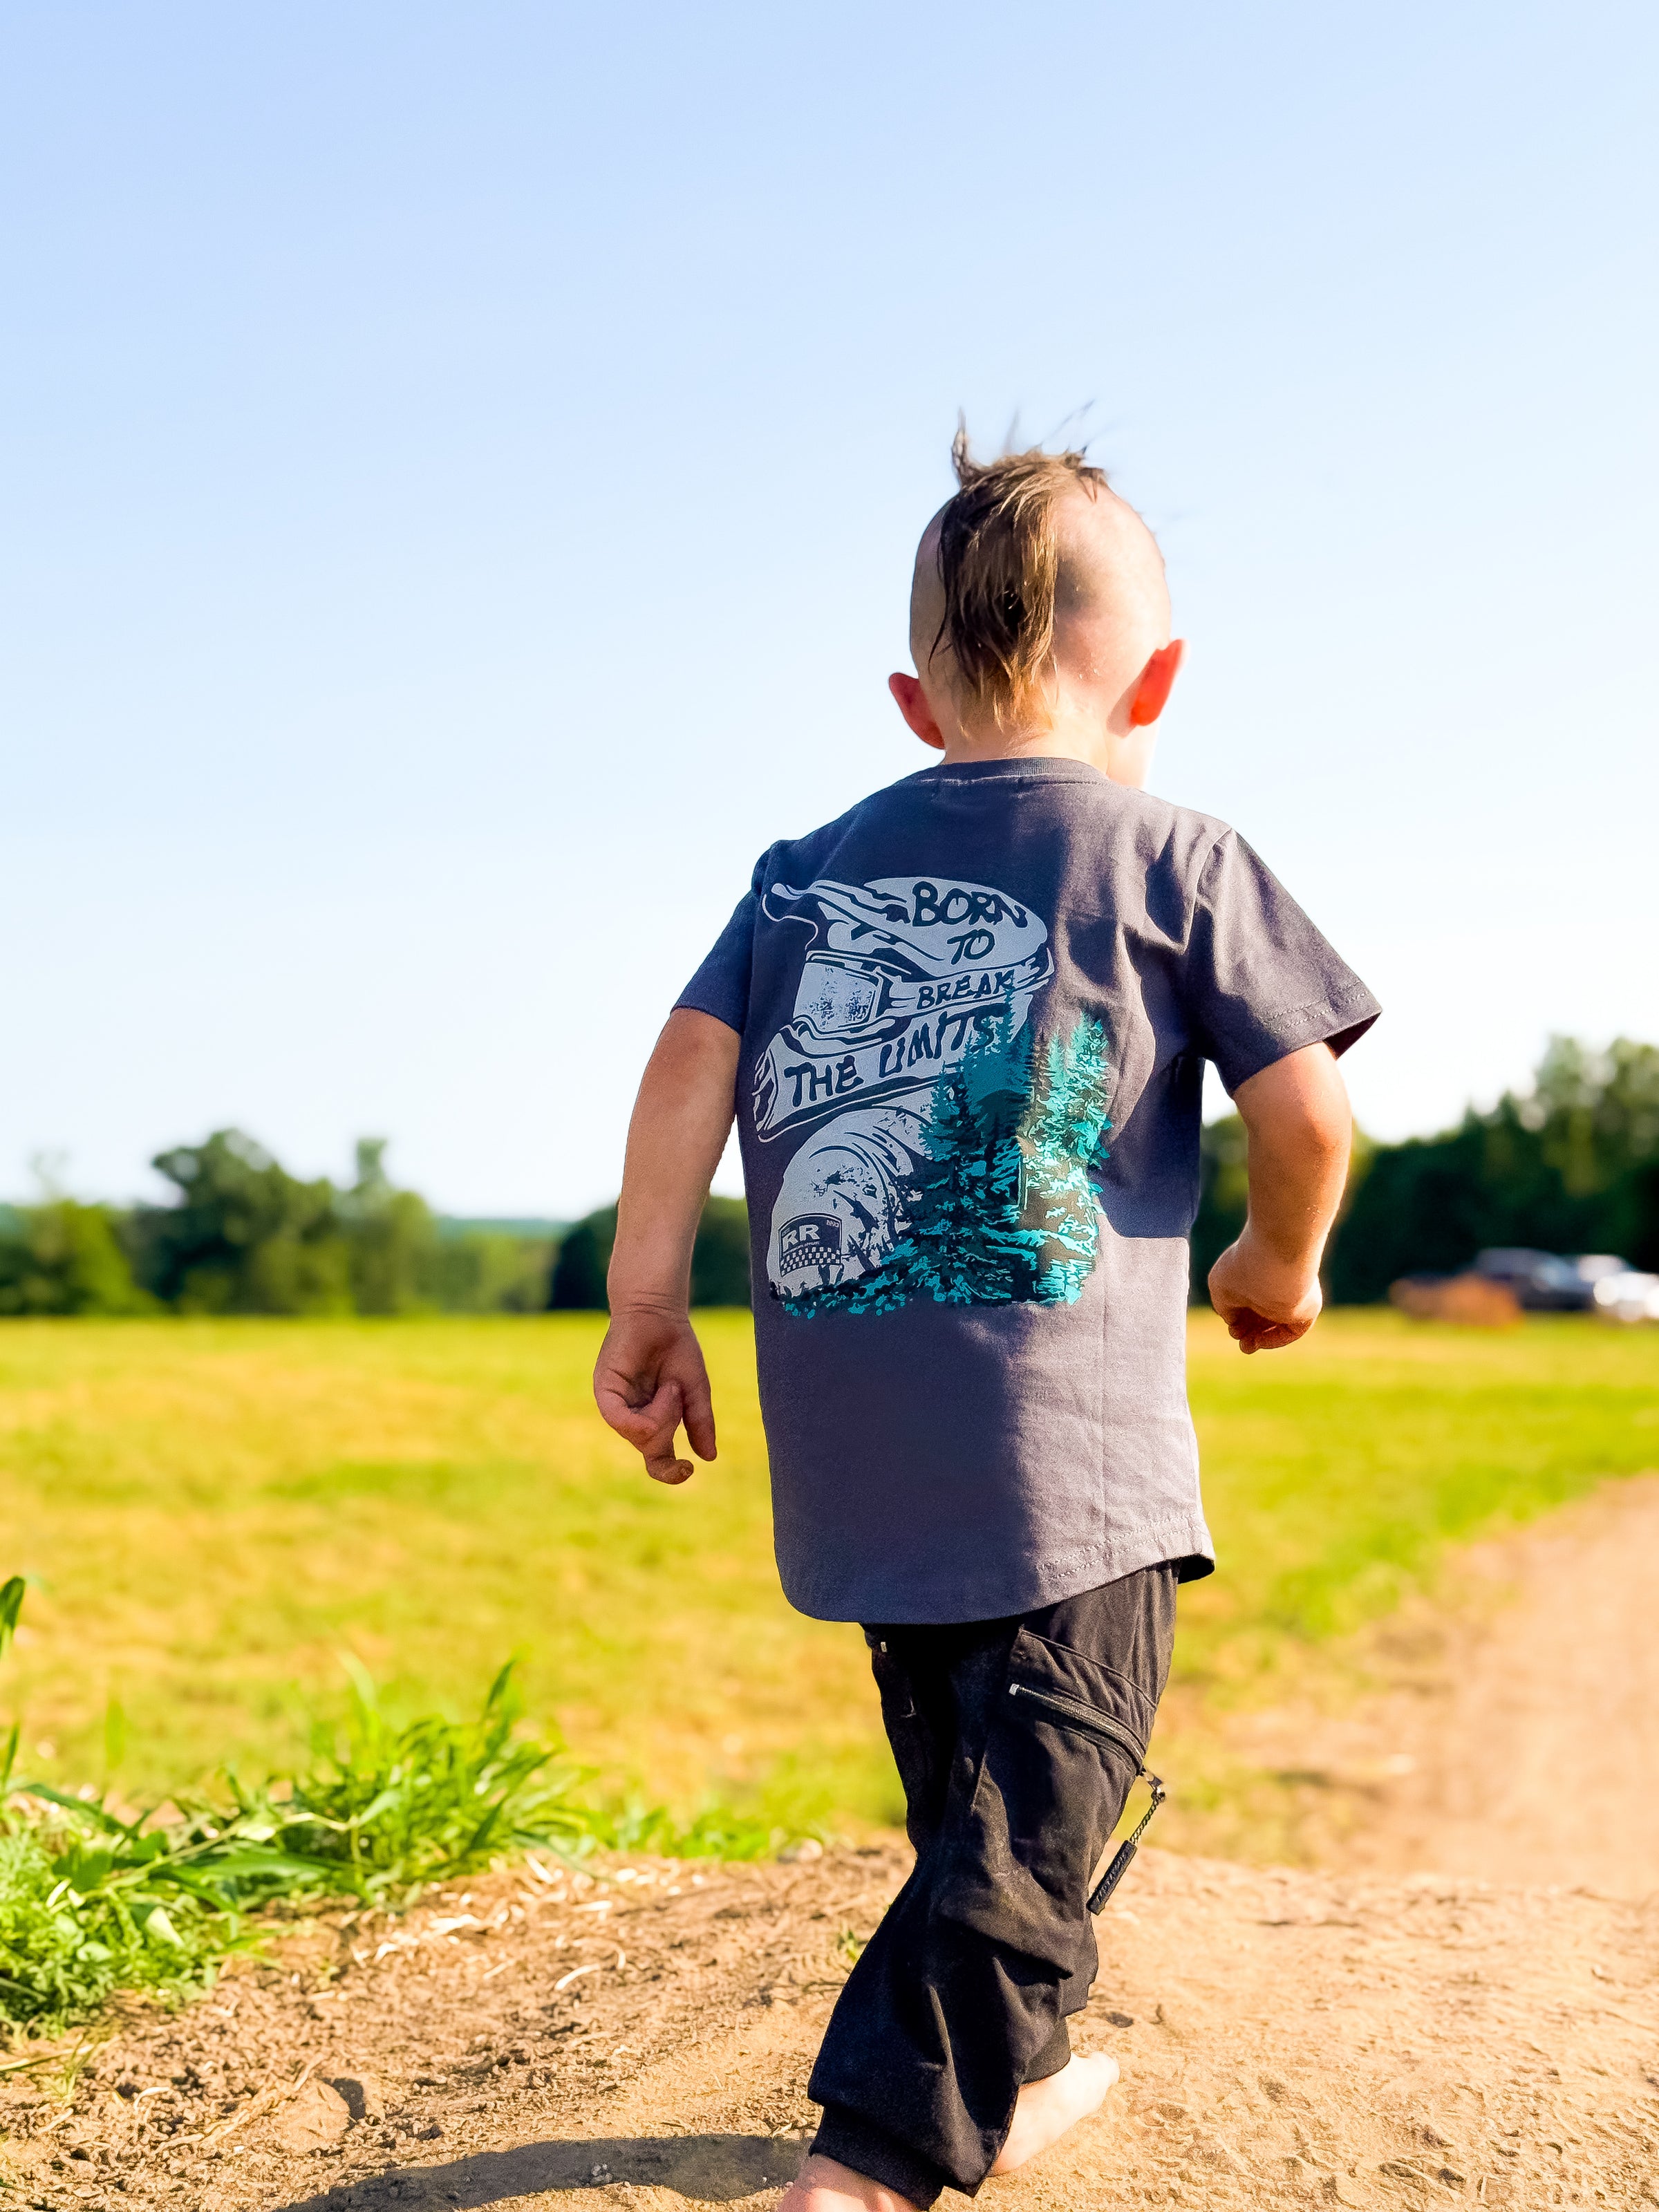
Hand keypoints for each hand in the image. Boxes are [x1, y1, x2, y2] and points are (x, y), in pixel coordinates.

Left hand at [593, 1304, 716, 1482]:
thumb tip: (709, 1458)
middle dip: (673, 1427)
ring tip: (670, 1386)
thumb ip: (699, 1423)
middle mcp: (630, 1417)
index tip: (688, 1469)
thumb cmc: (677, 1348)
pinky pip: (622, 1421)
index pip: (655, 1460)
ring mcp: (616, 1405)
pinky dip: (649, 1415)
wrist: (661, 1313)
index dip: (670, 1473)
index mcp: (650, 1420)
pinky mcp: (605, 1391)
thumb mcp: (695, 1391)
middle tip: (678, 1394)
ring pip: (641, 1436)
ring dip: (665, 1416)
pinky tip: (665, 1392)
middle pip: (652, 1449)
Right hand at [1207, 1228, 1322, 1354]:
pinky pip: (1292, 1330)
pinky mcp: (1307, 1308)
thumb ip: (1225, 1306)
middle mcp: (1278, 1282)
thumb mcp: (1221, 1287)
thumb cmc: (1243, 1269)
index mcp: (1259, 1270)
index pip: (1249, 1297)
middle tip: (1238, 1339)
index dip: (1237, 1315)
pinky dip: (1275, 1338)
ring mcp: (1294, 1295)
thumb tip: (1233, 1323)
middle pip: (1264, 1311)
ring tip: (1246, 1347)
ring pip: (1278, 1322)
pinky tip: (1259, 1341)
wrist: (1274, 1262)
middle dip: (1249, 1328)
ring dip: (1261, 1337)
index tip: (1231, 1325)